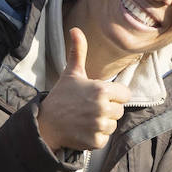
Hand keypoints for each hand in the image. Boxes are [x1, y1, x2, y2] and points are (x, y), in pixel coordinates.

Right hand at [37, 28, 130, 152]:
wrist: (46, 123)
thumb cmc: (61, 96)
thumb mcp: (71, 73)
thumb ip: (78, 52)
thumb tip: (75, 29)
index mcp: (101, 90)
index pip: (125, 94)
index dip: (113, 95)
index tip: (99, 96)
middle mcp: (103, 108)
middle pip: (119, 110)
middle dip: (108, 109)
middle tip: (89, 108)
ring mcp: (99, 126)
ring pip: (113, 125)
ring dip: (102, 123)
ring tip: (85, 119)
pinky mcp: (95, 141)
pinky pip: (105, 138)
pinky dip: (95, 136)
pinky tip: (83, 130)